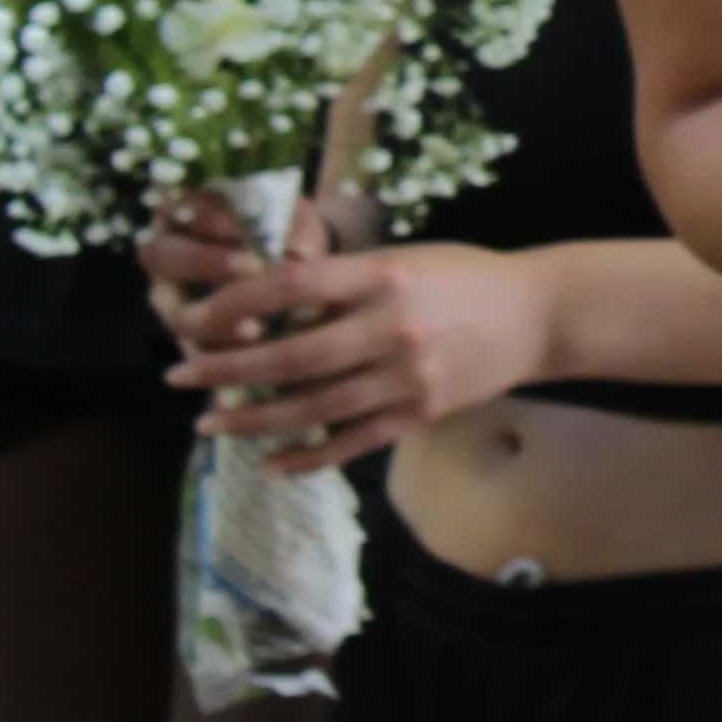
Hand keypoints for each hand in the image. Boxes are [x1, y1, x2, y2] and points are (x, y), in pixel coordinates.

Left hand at [160, 234, 552, 473]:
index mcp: (384, 275)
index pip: (293, 286)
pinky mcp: (421, 412)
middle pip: (293, 356)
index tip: (197, 318)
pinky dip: (310, 456)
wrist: (540, 314)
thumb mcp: (404, 258)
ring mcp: (408, 376)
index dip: (237, 302)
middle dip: (228, 370)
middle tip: (181, 378)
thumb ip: (344, 279)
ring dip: (255, 420)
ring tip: (211, 425)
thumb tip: (268, 303)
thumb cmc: (464, 276)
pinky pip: (354, 441)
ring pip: (316, 407)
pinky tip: (271, 463)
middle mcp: (393, 327)